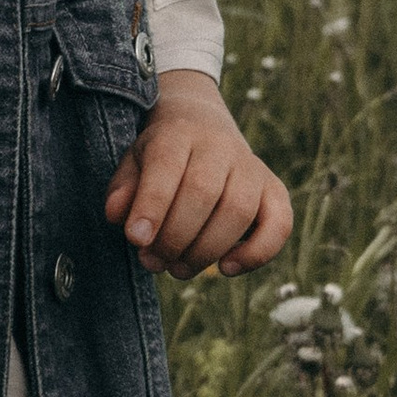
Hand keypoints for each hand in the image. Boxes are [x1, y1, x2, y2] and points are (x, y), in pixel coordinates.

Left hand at [105, 69, 292, 277]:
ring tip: (178, 269)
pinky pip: (280, 224)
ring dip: (206, 251)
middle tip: (152, 262)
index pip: (167, 166)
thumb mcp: (133, 163)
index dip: (152, 206)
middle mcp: (220, 146)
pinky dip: (257, 253)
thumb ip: (123, 188)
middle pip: (203, 193)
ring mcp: (252, 167)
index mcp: (179, 133)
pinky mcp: (275, 190)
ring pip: (239, 212)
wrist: (202, 126)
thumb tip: (117, 215)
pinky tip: (226, 267)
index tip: (136, 239)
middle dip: (174, 237)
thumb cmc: (161, 157)